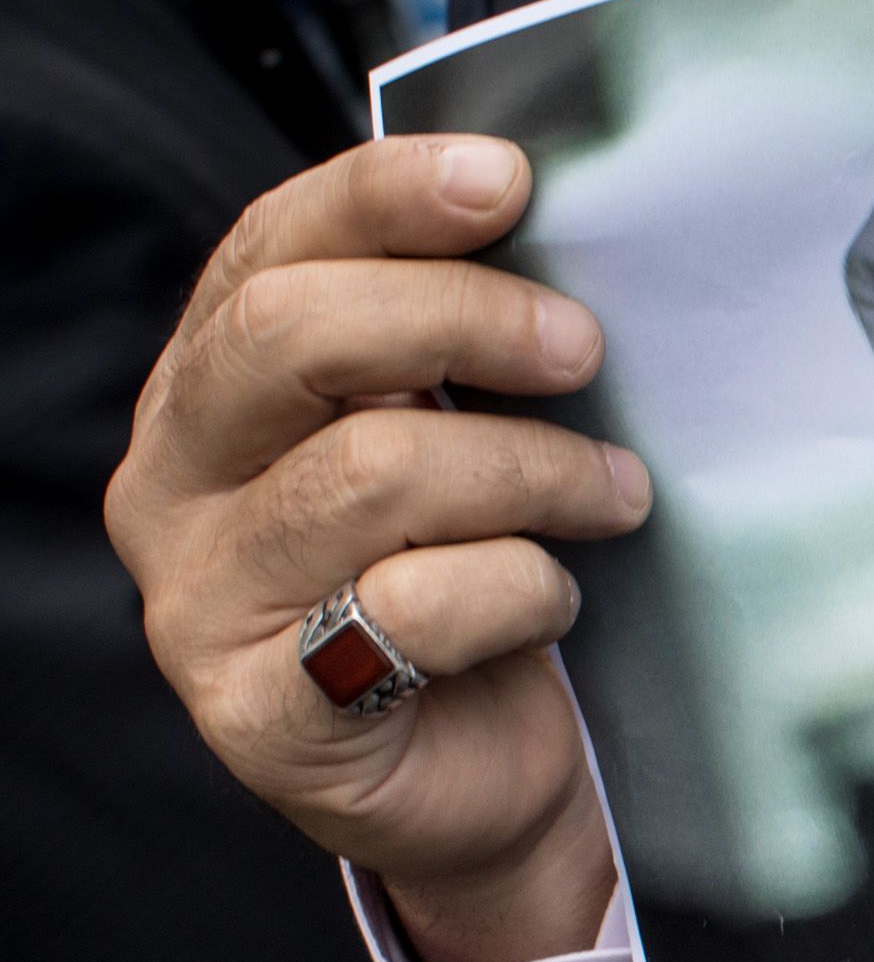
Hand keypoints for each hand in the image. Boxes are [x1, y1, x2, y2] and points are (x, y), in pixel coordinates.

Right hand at [104, 134, 650, 961]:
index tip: (508, 180)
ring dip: (527, 470)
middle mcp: (174, 488)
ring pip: (367, 474)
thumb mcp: (456, 446)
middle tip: (580, 349)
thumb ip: (451, 355)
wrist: (487, 781)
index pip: (265, 254)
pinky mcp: (264, 717)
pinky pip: (407, 611)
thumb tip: (544, 233)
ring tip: (612, 492)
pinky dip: (515, 589)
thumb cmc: (476, 593)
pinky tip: (556, 599)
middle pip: (290, 340)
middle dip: (461, 320)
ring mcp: (202, 605)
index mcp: (209, 395)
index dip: (381, 199)